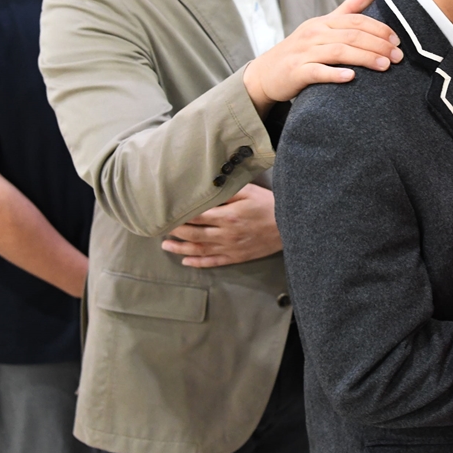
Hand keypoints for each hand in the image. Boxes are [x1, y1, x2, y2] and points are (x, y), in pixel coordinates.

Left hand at [162, 184, 281, 268]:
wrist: (291, 227)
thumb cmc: (269, 205)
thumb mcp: (248, 191)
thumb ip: (226, 192)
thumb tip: (206, 190)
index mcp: (227, 216)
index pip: (196, 216)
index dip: (180, 215)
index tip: (167, 212)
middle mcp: (225, 234)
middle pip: (193, 233)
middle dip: (175, 231)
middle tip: (161, 227)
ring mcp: (230, 248)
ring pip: (199, 249)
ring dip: (180, 248)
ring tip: (165, 245)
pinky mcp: (236, 257)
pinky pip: (213, 261)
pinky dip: (197, 262)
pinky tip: (186, 261)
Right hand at [241, 0, 401, 113]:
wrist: (266, 74)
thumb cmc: (300, 50)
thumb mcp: (321, 26)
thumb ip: (347, 10)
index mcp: (322, 23)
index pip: (355, 20)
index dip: (379, 29)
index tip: (397, 40)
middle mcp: (313, 34)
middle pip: (351, 35)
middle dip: (378, 44)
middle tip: (398, 56)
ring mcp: (303, 53)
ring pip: (338, 52)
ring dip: (364, 58)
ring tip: (385, 65)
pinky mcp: (296, 72)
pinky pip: (317, 71)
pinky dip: (334, 74)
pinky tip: (351, 78)